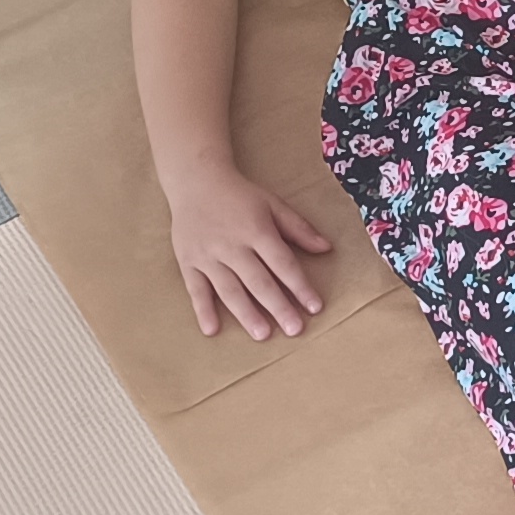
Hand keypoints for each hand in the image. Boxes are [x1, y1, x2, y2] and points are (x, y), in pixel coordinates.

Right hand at [163, 161, 332, 339]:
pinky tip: (213, 329)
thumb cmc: (240, 196)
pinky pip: (196, 289)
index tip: (315, 307)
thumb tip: (327, 248)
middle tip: (294, 329)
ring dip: (246, 313)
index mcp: (256, 230)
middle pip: (258, 280)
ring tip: (263, 334)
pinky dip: (203, 309)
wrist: (195, 180)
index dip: (300, 286)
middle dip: (277, 306)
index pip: (282, 263)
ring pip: (229, 289)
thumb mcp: (273, 204)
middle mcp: (232, 245)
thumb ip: (298, 228)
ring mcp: (207, 255)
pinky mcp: (188, 261)